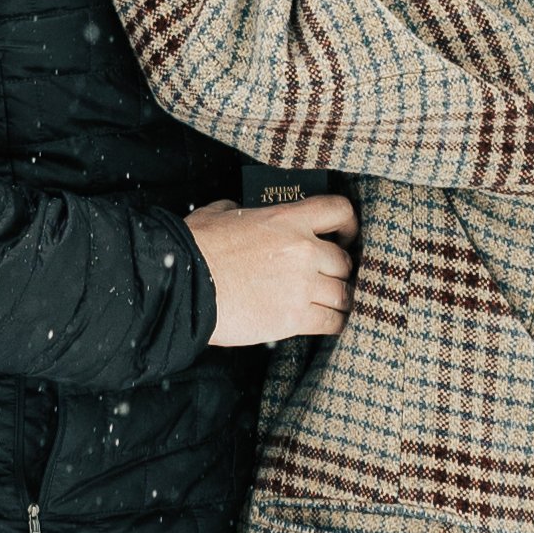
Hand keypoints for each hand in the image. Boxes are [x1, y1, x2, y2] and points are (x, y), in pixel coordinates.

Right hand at [186, 192, 357, 346]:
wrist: (185, 287)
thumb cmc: (195, 248)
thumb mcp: (218, 214)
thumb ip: (237, 209)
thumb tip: (237, 210)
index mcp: (286, 219)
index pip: (338, 211)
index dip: (349, 225)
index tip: (346, 237)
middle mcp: (302, 250)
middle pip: (344, 262)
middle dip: (339, 271)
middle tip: (331, 279)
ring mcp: (301, 285)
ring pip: (343, 294)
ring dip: (338, 299)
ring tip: (332, 304)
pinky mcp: (295, 317)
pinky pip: (332, 321)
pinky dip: (334, 323)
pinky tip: (328, 323)